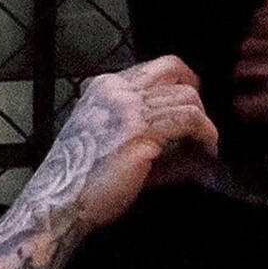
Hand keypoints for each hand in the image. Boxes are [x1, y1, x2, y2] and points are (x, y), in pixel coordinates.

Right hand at [29, 56, 219, 232]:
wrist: (60, 202)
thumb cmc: (80, 179)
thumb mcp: (108, 137)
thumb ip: (142, 125)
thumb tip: (185, 133)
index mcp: (105, 88)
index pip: (157, 66)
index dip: (183, 82)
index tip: (194, 104)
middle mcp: (116, 91)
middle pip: (175, 73)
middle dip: (197, 99)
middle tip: (202, 126)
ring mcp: (127, 109)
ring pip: (187, 97)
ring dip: (204, 122)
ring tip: (206, 144)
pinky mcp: (140, 133)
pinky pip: (189, 120)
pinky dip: (206, 133)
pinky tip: (207, 148)